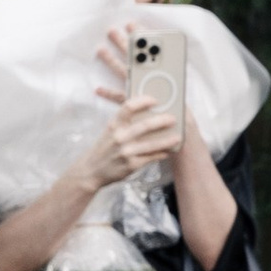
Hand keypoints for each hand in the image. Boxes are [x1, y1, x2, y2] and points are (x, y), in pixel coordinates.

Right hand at [82, 37, 180, 190]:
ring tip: (178, 137)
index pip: (128, 107)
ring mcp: (126, 152)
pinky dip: (161, 153)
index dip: (143, 101)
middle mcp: (119, 137)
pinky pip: (151, 158)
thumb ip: (124, 121)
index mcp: (114, 124)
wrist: (92, 170)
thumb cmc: (104, 147)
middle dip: (162, 121)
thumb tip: (147, 111)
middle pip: (144, 125)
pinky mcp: (131, 165)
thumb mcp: (110, 130)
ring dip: (167, 140)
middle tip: (173, 118)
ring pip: (151, 144)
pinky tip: (168, 151)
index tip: (155, 100)